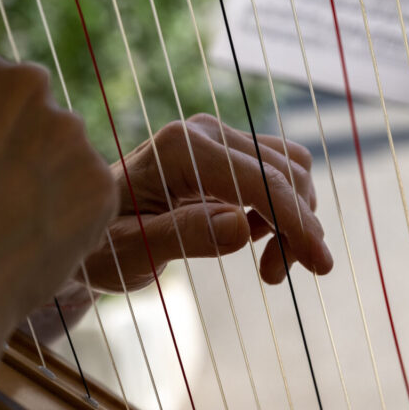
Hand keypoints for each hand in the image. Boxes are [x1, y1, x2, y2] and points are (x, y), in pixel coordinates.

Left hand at [79, 113, 331, 291]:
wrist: (86, 234)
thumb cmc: (99, 247)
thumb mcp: (133, 253)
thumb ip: (187, 236)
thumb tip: (243, 227)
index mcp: (181, 149)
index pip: (261, 181)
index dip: (297, 224)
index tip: (322, 266)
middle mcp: (206, 131)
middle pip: (286, 173)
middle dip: (296, 228)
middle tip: (274, 278)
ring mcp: (219, 137)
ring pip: (291, 170)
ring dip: (293, 219)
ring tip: (268, 268)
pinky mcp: (228, 151)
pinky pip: (279, 173)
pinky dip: (283, 210)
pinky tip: (257, 240)